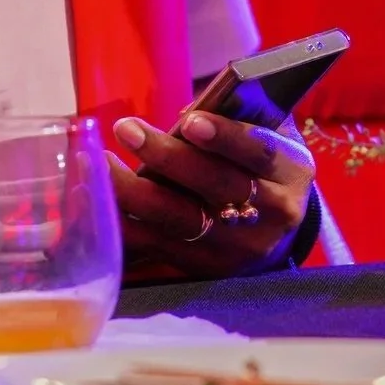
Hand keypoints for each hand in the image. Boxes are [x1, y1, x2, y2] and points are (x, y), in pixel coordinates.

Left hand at [111, 111, 314, 277]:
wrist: (273, 227)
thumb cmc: (262, 161)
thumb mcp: (269, 132)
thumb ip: (240, 115)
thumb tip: (187, 115)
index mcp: (291, 172)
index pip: (260, 152)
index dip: (226, 138)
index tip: (191, 121)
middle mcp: (270, 216)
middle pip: (215, 189)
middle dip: (168, 159)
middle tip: (127, 129)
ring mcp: (237, 249)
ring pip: (180, 222)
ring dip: (133, 193)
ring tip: (98, 164)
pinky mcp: (205, 269)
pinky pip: (156, 247)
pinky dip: (122, 224)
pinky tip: (93, 200)